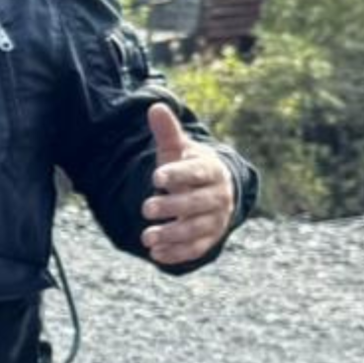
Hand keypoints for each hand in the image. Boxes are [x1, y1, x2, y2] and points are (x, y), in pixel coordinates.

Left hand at [142, 102, 235, 264]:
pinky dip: (177, 253)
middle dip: (172, 207)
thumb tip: (156, 107)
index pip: (197, 173)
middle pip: (196, 204)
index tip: (156, 176)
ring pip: (196, 230)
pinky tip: (156, 254)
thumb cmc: (189, 167)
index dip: (178, 174)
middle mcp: (217, 197)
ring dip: (171, 235)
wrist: (212, 190)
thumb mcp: (178, 149)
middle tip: (146, 207)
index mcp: (211, 171)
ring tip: (146, 237)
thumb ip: (168, 132)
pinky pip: (195, 249)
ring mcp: (215, 220)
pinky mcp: (210, 239)